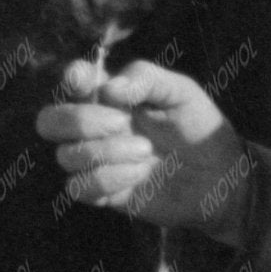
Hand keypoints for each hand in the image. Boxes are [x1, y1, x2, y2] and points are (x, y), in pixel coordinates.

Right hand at [37, 58, 249, 236]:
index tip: (85, 80)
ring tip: (146, 151)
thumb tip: (108, 89)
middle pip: (49, 122)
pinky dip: (107, 178)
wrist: (221, 177)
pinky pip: (79, 187)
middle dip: (78, 121)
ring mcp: (96, 162)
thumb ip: (145, 78)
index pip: (73, 82)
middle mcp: (95, 128)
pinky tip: (139, 173)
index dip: (71, 78)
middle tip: (119, 122)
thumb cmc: (199, 127)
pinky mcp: (104, 193)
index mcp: (110, 97)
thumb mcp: (180, 91)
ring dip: (105, 152)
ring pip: (66, 156)